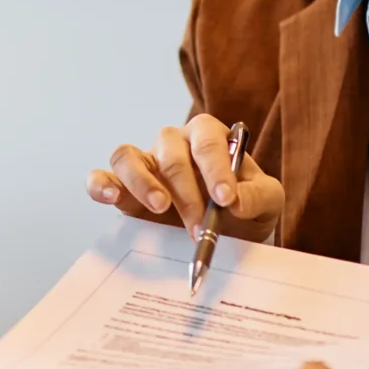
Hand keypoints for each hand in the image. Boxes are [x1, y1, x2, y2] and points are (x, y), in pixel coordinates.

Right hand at [83, 114, 283, 241]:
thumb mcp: (268, 202)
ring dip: (143, 183)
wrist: (228, 233)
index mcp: (208, 136)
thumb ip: (258, 196)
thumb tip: (235, 201)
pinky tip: (110, 198)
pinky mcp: (122, 188)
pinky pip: (102, 177)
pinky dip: (101, 185)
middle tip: (199, 227)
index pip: (207, 140)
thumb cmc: (245, 208)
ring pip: (128, 156)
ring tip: (161, 208)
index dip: (216, 168)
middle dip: (187, 192)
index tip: (226, 199)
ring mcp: (144, 163)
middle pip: (169, 153)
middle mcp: (172, 143)